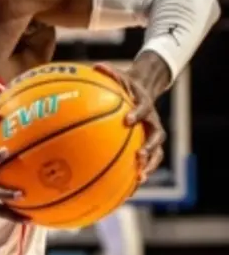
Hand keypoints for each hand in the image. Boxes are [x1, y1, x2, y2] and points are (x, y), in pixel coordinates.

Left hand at [95, 63, 165, 182]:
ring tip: (140, 180)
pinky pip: (145, 162)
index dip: (137, 114)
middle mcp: (152, 123)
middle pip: (156, 138)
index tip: (128, 120)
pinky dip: (138, 174)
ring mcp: (151, 136)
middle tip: (139, 158)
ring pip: (156, 154)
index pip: (144, 109)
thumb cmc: (126, 87)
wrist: (143, 92)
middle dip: (149, 149)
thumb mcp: (120, 77)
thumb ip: (109, 73)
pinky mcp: (147, 146)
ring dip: (149, 167)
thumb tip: (97, 66)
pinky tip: (126, 188)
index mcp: (145, 106)